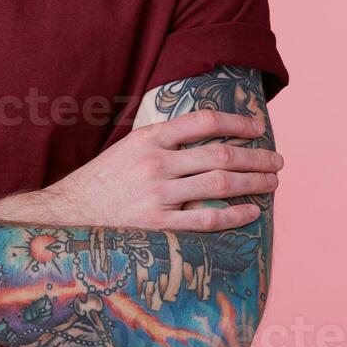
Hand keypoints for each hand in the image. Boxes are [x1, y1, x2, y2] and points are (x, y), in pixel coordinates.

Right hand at [43, 109, 282, 230]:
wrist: (69, 212)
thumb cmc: (103, 179)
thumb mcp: (128, 147)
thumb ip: (163, 141)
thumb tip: (205, 135)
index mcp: (148, 138)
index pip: (202, 121)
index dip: (236, 123)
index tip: (257, 128)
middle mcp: (155, 163)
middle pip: (220, 154)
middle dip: (255, 157)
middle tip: (277, 161)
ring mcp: (157, 194)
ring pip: (219, 185)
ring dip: (253, 183)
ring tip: (272, 182)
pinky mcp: (157, 224)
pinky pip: (206, 220)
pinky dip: (234, 215)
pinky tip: (251, 212)